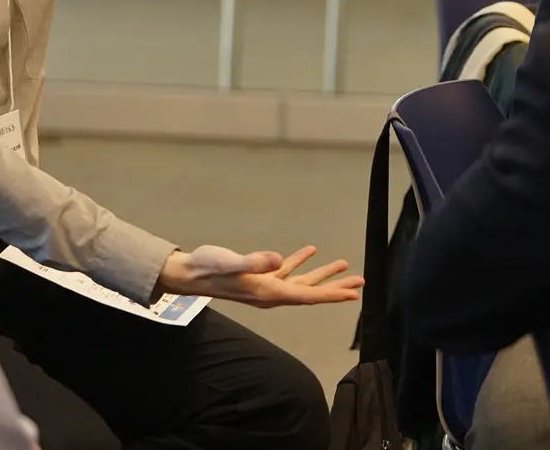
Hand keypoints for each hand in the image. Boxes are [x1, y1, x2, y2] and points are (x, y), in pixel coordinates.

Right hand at [155, 244, 363, 307]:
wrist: (189, 274)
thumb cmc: (208, 268)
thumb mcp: (231, 262)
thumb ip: (255, 261)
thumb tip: (279, 258)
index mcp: (269, 292)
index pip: (308, 296)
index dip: (332, 294)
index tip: (354, 293)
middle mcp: (271, 293)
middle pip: (311, 293)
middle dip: (336, 287)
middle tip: (360, 282)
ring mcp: (266, 286)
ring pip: (302, 283)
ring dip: (322, 275)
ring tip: (344, 266)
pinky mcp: (259, 277)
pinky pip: (286, 272)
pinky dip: (299, 262)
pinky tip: (309, 252)